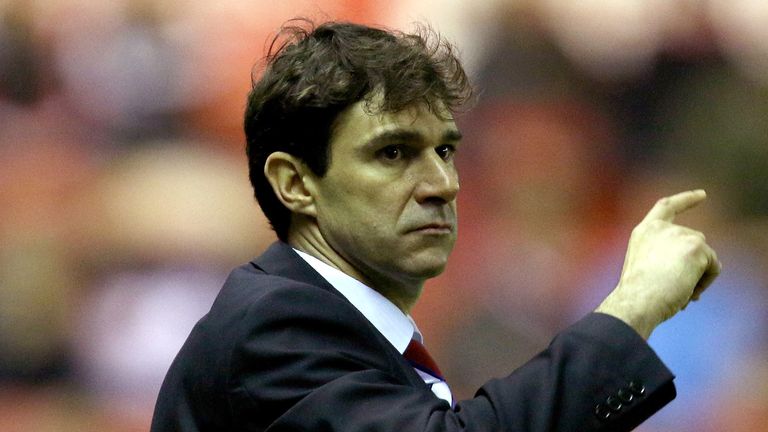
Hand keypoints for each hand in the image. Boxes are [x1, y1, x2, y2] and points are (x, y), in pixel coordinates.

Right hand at [596, 190, 721, 338]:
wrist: (637, 301)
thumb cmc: (638, 295)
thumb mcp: (646, 267)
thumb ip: (665, 256)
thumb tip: (697, 266)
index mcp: (644, 232)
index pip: (667, 206)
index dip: (686, 200)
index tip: (703, 195)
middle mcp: (661, 228)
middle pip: (695, 240)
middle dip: (695, 265)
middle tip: (681, 292)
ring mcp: (679, 234)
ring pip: (705, 255)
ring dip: (698, 276)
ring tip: (681, 294)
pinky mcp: (696, 246)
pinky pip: (713, 266)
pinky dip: (705, 282)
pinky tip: (690, 292)